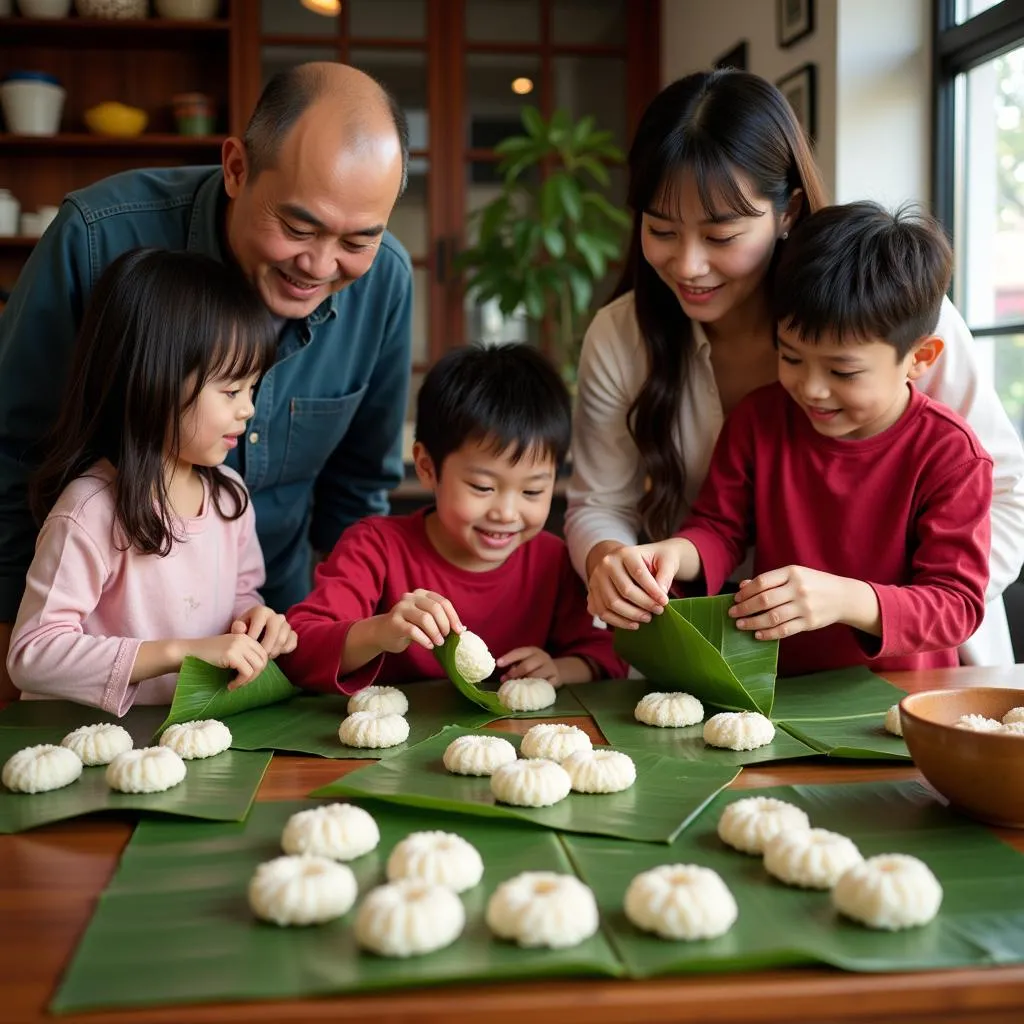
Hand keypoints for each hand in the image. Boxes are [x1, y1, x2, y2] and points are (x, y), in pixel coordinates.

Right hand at [187, 633, 268, 689]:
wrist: (186, 653)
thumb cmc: (206, 656)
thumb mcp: (228, 651)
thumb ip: (243, 655)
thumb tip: (259, 670)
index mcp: (245, 637)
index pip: (263, 654)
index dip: (257, 669)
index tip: (244, 677)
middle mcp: (244, 639)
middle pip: (263, 661)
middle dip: (255, 676)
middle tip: (241, 683)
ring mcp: (238, 645)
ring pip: (257, 667)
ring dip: (248, 680)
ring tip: (235, 685)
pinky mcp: (231, 655)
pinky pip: (246, 672)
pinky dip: (240, 682)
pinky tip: (230, 686)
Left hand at [231, 605, 297, 658]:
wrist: (256, 632)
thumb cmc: (245, 630)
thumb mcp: (238, 628)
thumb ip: (237, 628)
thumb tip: (241, 628)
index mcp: (262, 611)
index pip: (259, 624)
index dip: (253, 637)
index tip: (247, 648)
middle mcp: (276, 615)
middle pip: (274, 631)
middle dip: (265, 646)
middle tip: (258, 656)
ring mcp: (286, 624)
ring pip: (283, 638)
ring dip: (273, 650)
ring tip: (264, 656)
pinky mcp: (292, 633)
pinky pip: (292, 643)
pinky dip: (283, 651)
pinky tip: (273, 653)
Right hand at [374, 590, 463, 653]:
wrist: (382, 633)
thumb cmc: (408, 627)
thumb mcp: (425, 620)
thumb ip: (440, 621)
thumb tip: (462, 629)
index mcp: (422, 594)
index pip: (443, 602)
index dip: (453, 617)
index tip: (459, 631)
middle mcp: (411, 597)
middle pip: (435, 608)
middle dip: (444, 625)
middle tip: (446, 637)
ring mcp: (401, 608)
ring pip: (425, 618)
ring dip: (435, 633)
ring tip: (438, 643)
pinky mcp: (394, 622)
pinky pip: (413, 630)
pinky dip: (424, 639)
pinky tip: (428, 646)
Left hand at [495, 646, 558, 684]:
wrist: (556, 670)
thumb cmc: (535, 667)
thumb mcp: (526, 662)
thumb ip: (515, 667)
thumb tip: (504, 679)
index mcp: (532, 651)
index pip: (519, 652)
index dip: (508, 658)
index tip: (498, 664)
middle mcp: (542, 657)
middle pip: (527, 665)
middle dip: (515, 674)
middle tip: (507, 680)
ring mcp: (550, 667)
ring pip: (536, 676)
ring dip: (525, 683)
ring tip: (519, 687)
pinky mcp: (556, 678)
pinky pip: (544, 685)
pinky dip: (536, 688)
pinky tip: (531, 691)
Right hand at [587, 540, 681, 629]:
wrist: (627, 560)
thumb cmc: (651, 560)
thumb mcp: (665, 559)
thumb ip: (665, 575)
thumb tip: (661, 594)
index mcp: (625, 552)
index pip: (638, 573)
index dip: (653, 590)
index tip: (665, 602)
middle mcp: (607, 564)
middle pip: (625, 590)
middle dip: (644, 604)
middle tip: (658, 611)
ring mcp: (596, 579)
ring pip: (612, 603)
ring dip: (632, 615)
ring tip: (648, 618)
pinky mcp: (592, 593)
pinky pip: (602, 612)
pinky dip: (618, 622)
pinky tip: (633, 624)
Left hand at [729, 566, 858, 640]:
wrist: (843, 597)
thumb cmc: (813, 584)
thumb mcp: (794, 575)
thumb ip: (770, 580)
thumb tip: (743, 587)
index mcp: (792, 573)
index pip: (762, 582)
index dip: (746, 592)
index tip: (736, 598)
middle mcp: (798, 589)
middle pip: (764, 600)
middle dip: (745, 608)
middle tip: (732, 613)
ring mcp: (804, 607)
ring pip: (772, 617)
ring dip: (752, 622)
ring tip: (741, 625)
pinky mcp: (809, 623)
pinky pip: (784, 630)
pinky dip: (768, 634)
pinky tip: (757, 634)